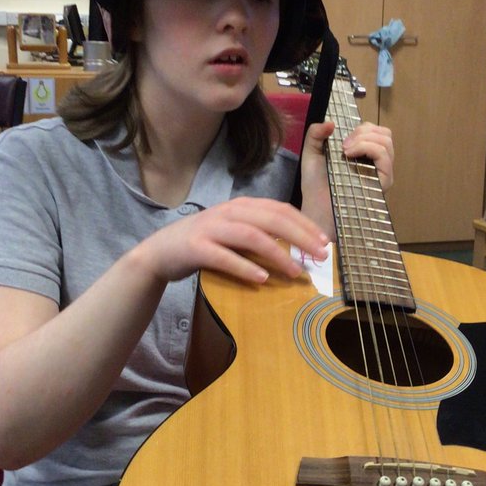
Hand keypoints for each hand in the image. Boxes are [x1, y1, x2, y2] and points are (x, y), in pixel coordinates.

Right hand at [137, 196, 330, 285]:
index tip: (325, 242)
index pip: (280, 209)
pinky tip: (262, 279)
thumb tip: (298, 249)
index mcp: (241, 206)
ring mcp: (211, 228)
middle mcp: (228, 212)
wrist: (160, 252)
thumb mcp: (234, 232)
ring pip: (252, 236)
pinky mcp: (196, 247)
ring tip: (296, 272)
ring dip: (277, 254)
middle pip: (272, 220)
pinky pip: (224, 256)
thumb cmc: (204, 244)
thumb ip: (260, 234)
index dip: (305, 224)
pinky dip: (245, 267)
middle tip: (320, 256)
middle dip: (300, 237)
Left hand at [300, 120, 394, 235]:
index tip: (340, 137)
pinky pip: (384, 155)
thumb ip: (316, 133)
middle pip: (384, 133)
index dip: (361, 128)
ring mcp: (382, 172)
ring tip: (345, 150)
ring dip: (364, 138)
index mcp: (364, 155)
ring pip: (386, 140)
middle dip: (363, 130)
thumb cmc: (316, 186)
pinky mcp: (383, 181)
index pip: (376, 132)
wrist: (317, 208)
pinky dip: (367, 147)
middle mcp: (376, 163)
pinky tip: (349, 154)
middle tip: (343, 144)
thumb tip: (331, 122)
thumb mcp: (312, 152)